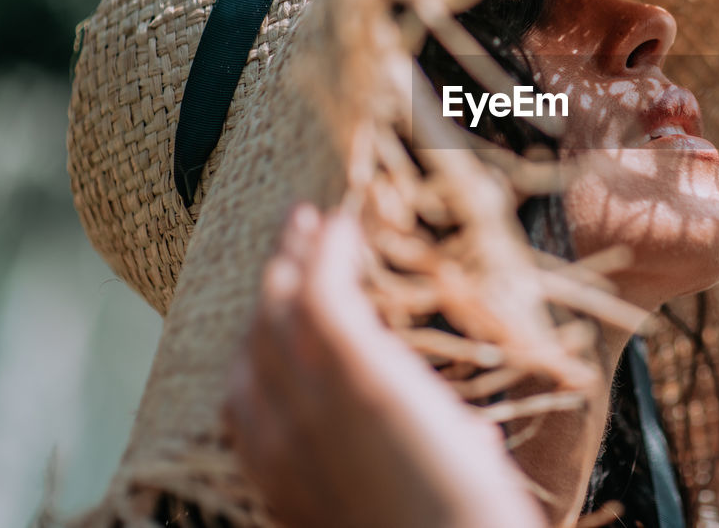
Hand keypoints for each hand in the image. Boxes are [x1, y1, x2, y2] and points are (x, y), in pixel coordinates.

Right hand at [223, 205, 547, 527]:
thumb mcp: (413, 497)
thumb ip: (421, 465)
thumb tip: (475, 442)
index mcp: (278, 478)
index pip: (243, 393)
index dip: (260, 341)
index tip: (282, 302)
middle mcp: (277, 439)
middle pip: (255, 341)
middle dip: (269, 287)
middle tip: (289, 242)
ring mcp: (311, 401)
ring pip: (277, 308)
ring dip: (290, 256)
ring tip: (306, 221)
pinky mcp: (355, 371)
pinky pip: (320, 291)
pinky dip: (324, 252)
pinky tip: (338, 223)